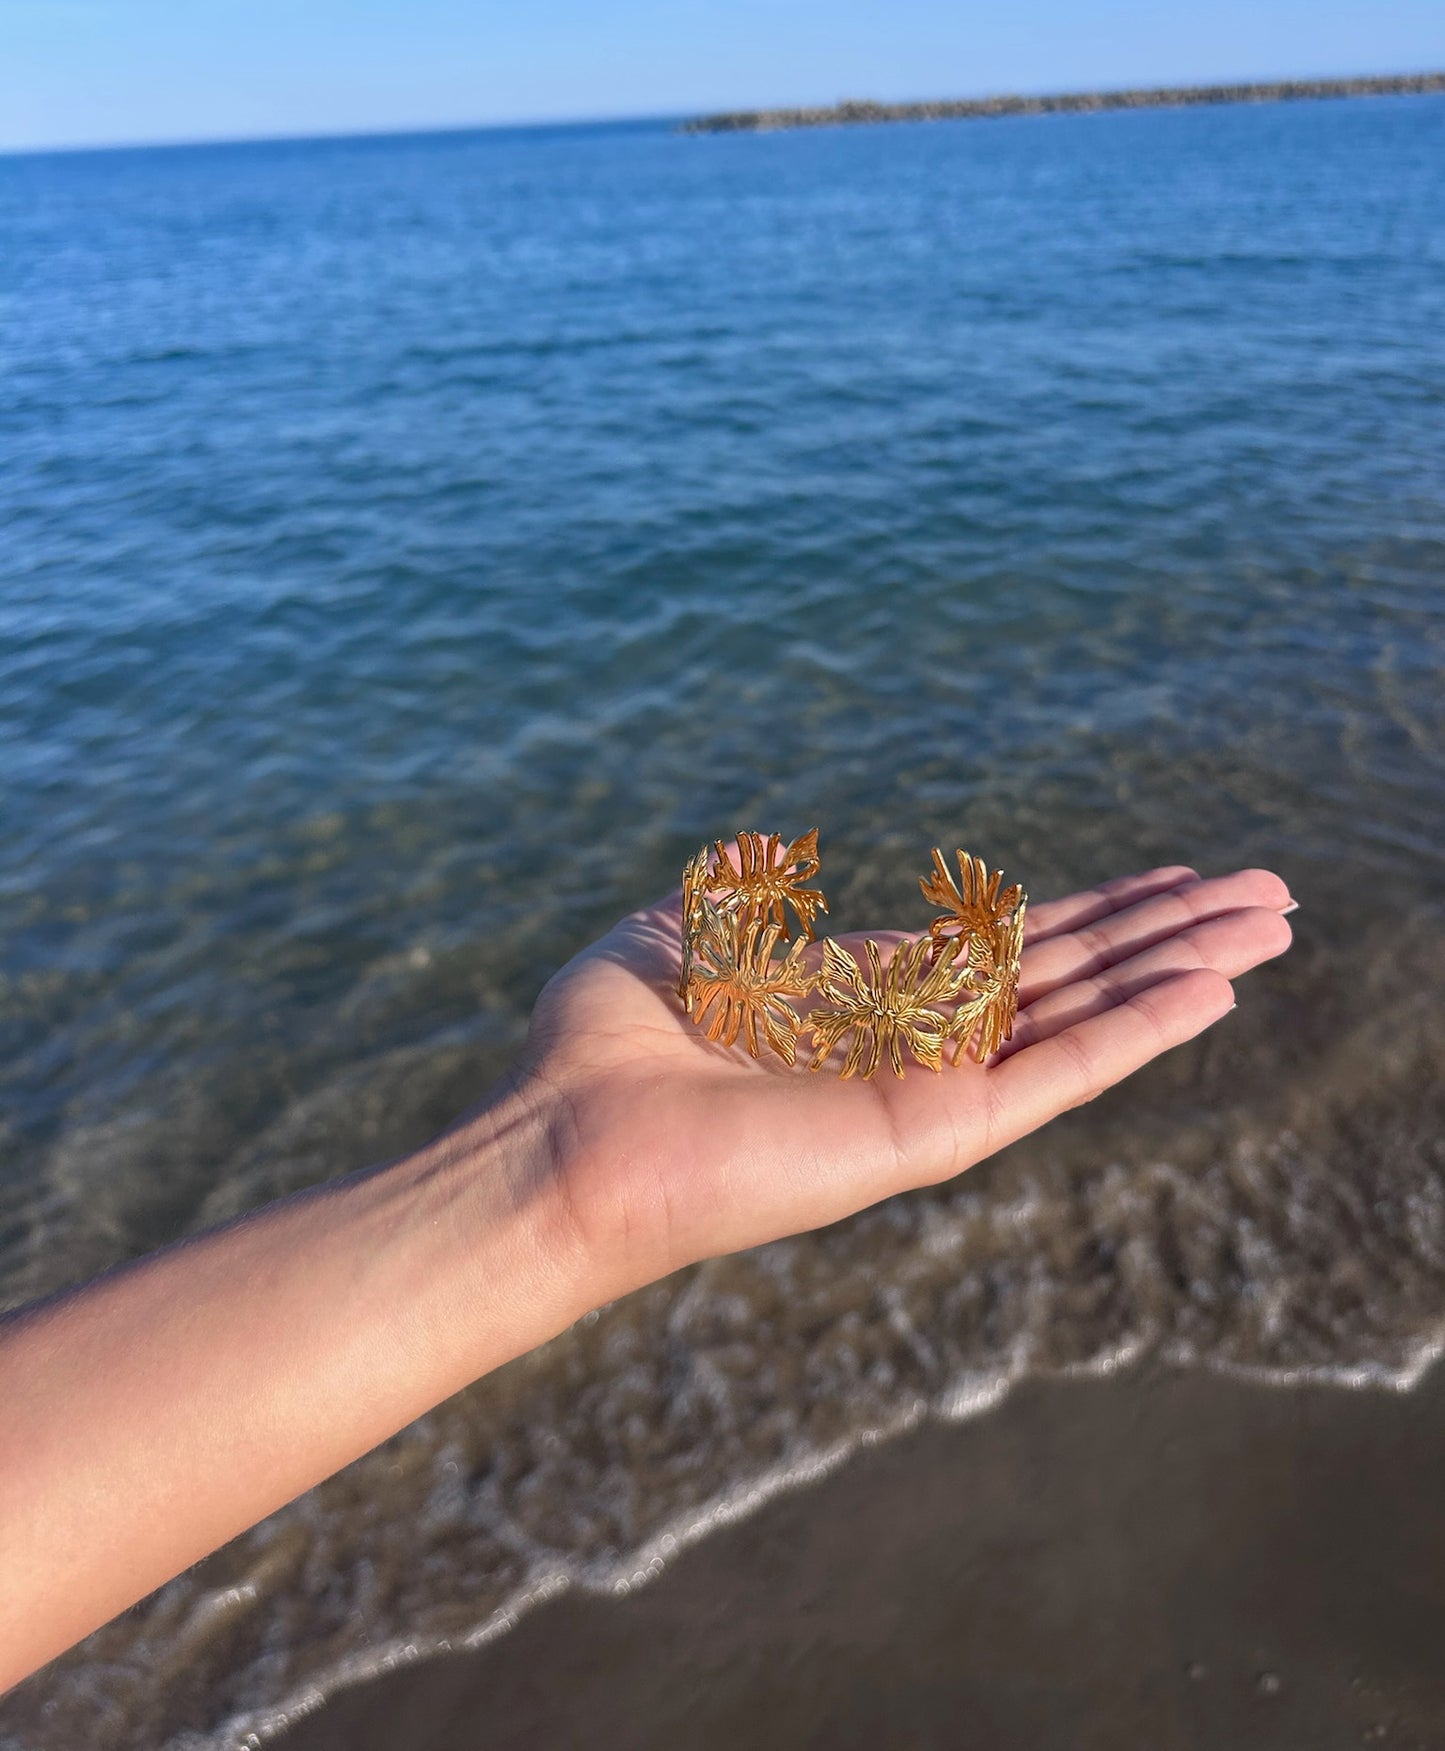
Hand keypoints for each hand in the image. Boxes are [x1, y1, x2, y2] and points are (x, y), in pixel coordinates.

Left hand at [511, 864, 1293, 1294]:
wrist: (567, 1136)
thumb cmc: (601, 1042)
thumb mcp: (676, 938)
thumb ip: (738, 908)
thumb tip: (760, 874)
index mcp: (865, 999)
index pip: (1007, 952)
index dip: (1092, 915)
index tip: (1164, 884)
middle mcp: (915, 1044)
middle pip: (1071, 976)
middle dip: (1167, 931)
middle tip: (1266, 893)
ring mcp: (933, 1088)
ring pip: (1086, 1015)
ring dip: (1182, 968)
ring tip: (1272, 923)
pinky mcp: (934, 1129)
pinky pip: (1056, 1071)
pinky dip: (1138, 1030)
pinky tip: (1210, 989)